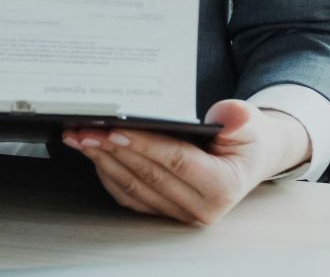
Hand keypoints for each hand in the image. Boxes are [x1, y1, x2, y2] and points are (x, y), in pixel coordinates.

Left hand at [61, 100, 310, 225]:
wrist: (249, 158)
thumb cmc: (246, 138)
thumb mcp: (250, 123)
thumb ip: (239, 118)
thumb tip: (227, 116)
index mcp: (222, 187)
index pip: (176, 162)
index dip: (144, 146)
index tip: (114, 130)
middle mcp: (200, 208)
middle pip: (147, 175)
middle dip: (111, 150)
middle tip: (84, 130)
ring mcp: (179, 213)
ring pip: (132, 186)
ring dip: (101, 161)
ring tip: (79, 137)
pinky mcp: (163, 211)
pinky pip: (128, 194)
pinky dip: (107, 173)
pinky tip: (92, 152)